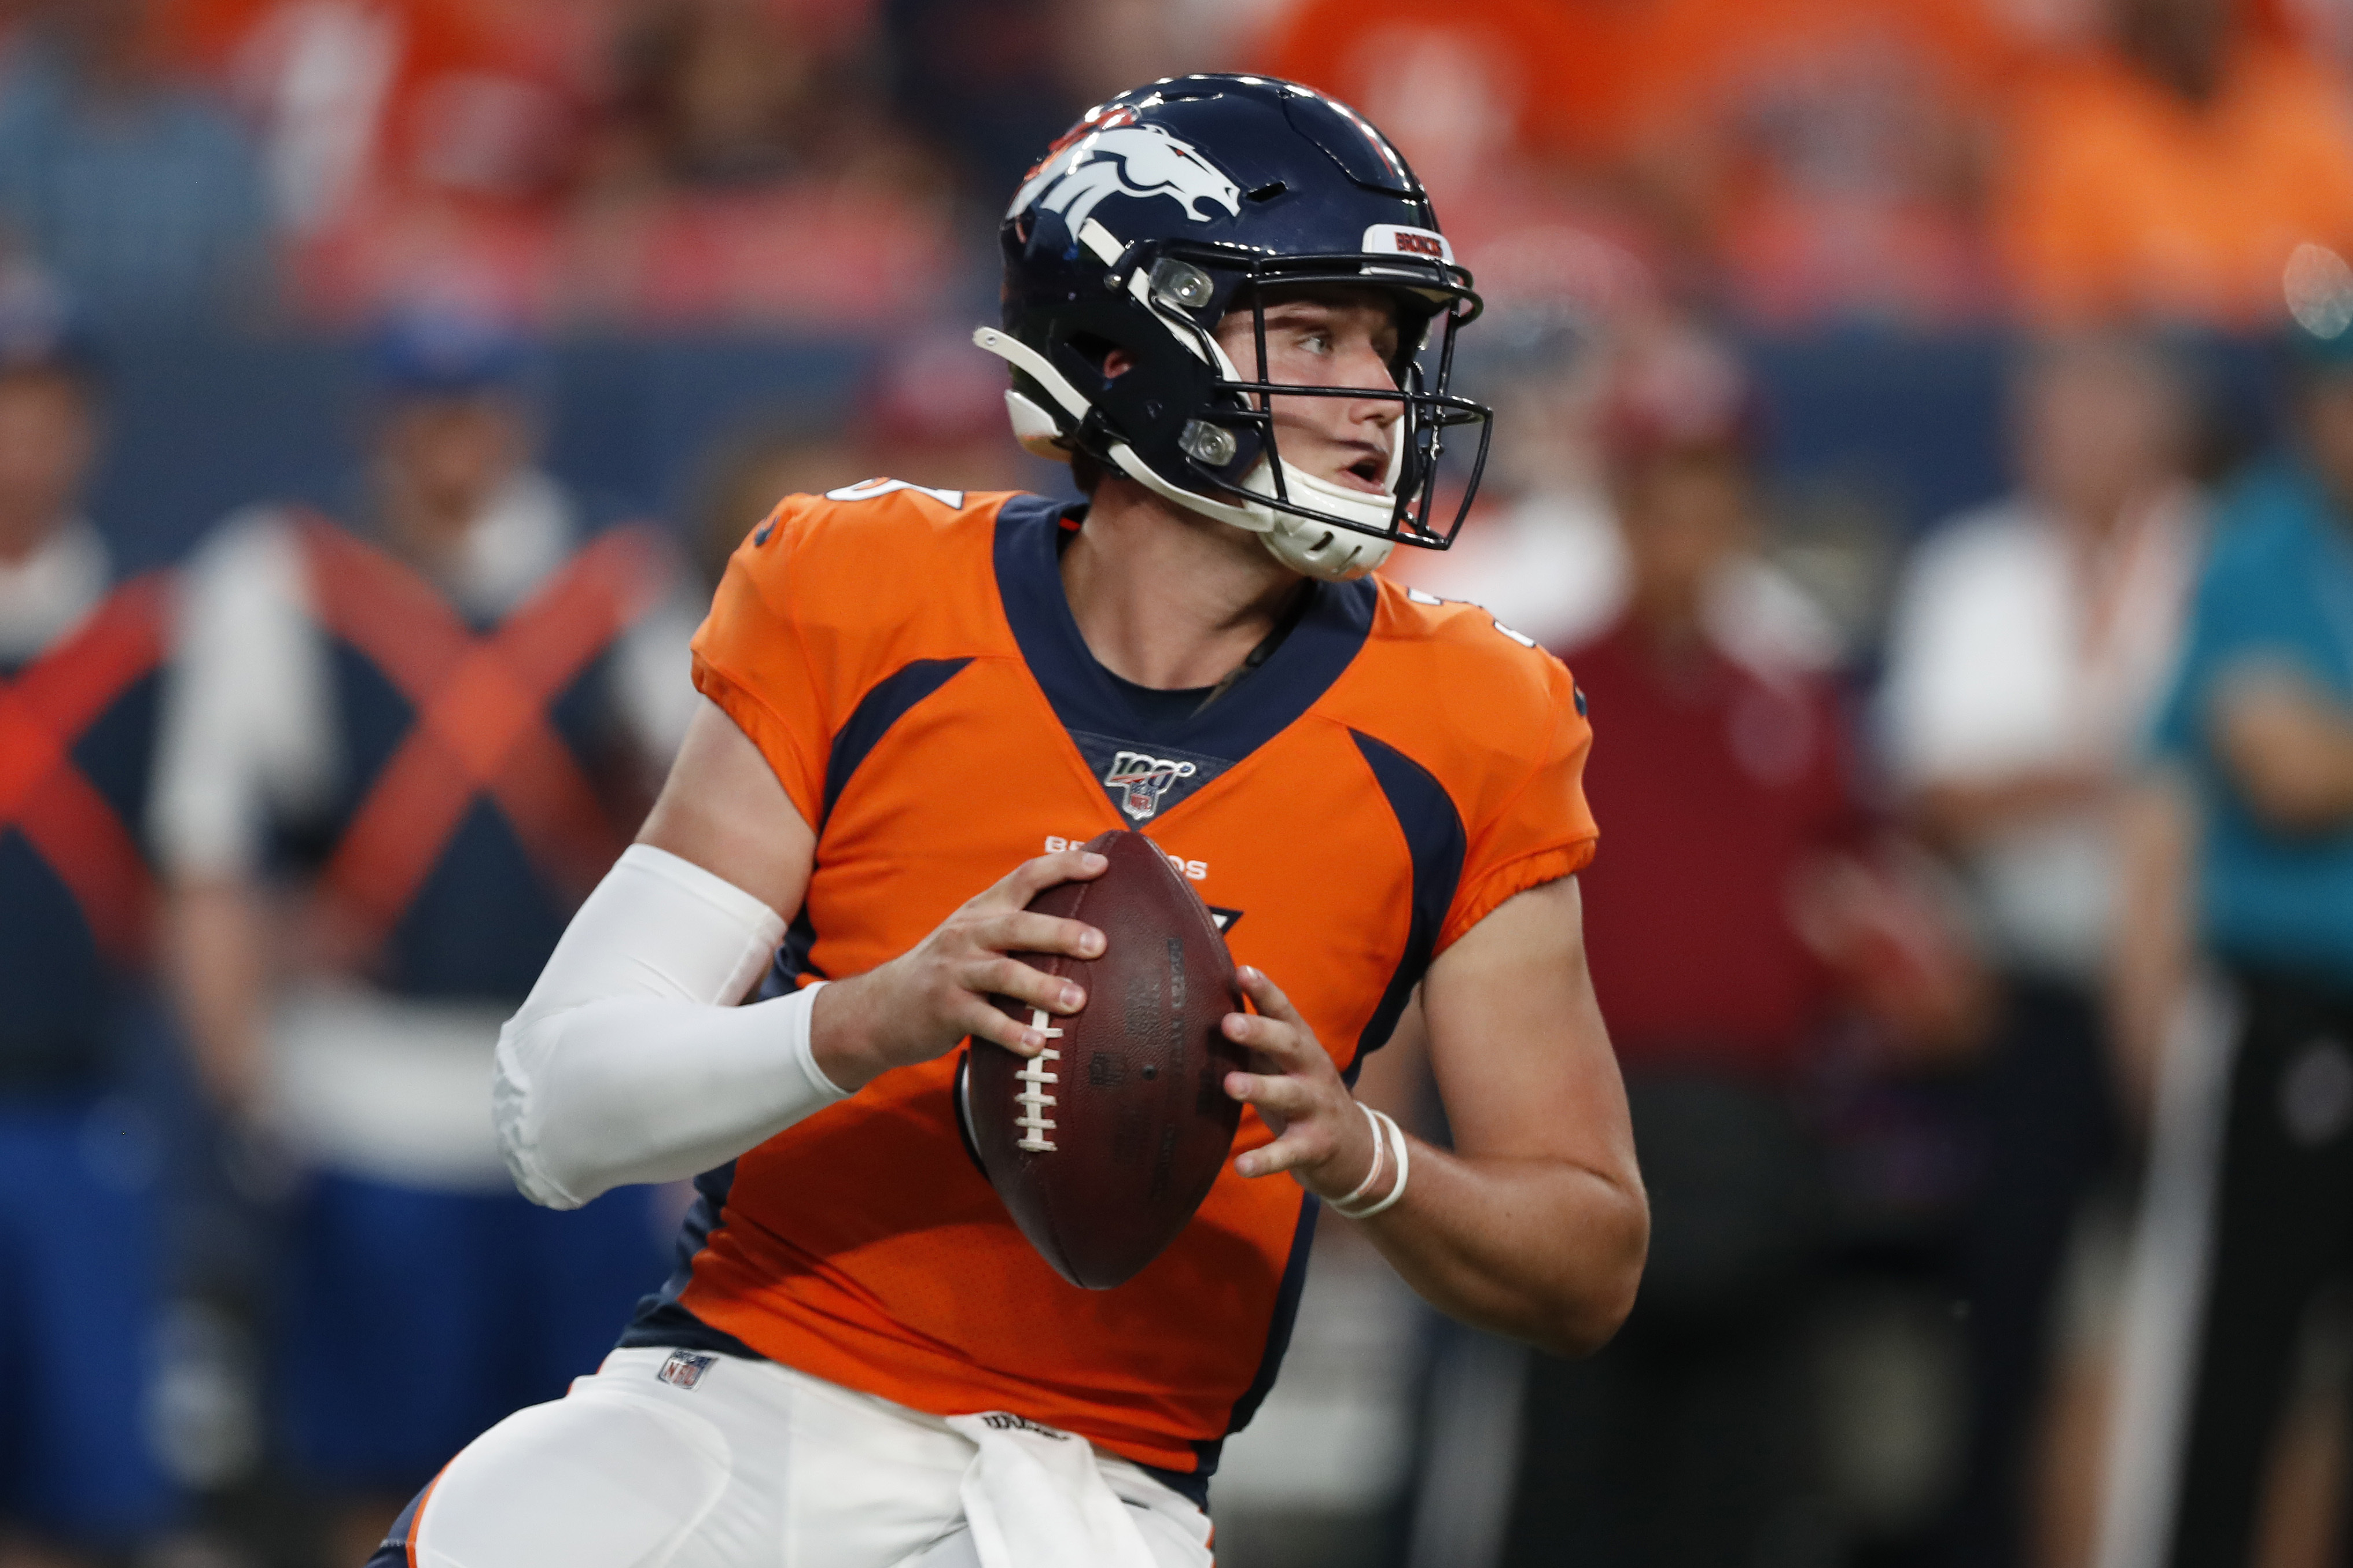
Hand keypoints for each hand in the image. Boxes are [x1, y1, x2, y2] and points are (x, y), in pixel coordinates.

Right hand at [810, 849, 1107, 1091]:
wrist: (879, 1008)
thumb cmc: (946, 973)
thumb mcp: (972, 937)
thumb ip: (1016, 928)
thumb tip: (1085, 927)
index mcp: (981, 911)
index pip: (1025, 877)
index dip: (1063, 868)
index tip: (1103, 865)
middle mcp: (967, 935)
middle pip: (1017, 926)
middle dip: (1060, 933)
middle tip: (1100, 944)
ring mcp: (954, 972)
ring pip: (1002, 974)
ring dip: (1041, 987)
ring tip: (1076, 1001)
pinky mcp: (945, 1010)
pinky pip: (983, 1022)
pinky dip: (1012, 1033)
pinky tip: (1037, 1045)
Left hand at [1221, 966, 1385, 1202]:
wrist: (1356, 1149)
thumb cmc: (1303, 1094)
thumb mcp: (1285, 1062)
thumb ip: (1256, 1036)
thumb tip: (1205, 1000)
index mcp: (1302, 1046)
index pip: (1285, 1012)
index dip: (1265, 991)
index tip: (1242, 971)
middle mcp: (1313, 1072)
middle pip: (1289, 1045)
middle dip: (1260, 1032)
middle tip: (1228, 1024)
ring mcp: (1317, 1109)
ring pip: (1290, 1094)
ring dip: (1261, 1088)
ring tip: (1230, 1085)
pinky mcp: (1315, 1146)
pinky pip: (1289, 1152)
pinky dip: (1266, 1160)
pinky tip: (1241, 1167)